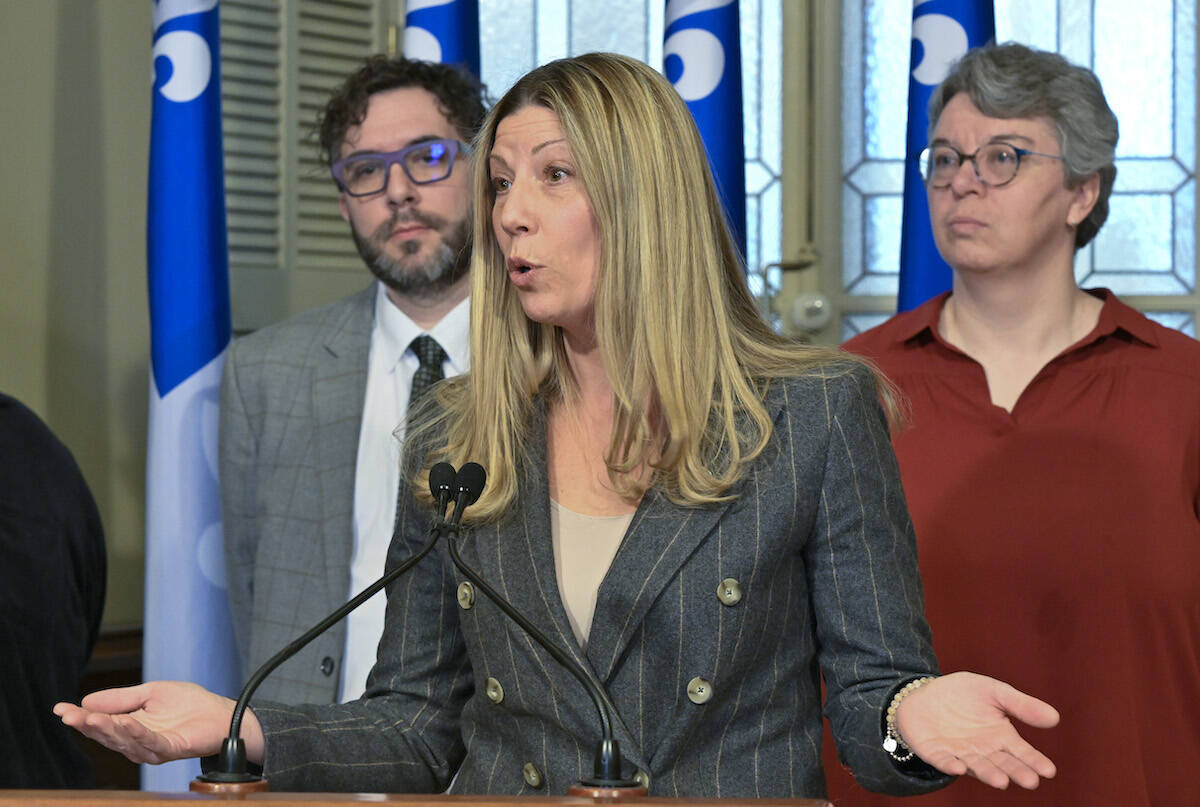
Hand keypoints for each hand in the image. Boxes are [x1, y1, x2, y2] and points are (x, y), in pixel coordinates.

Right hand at [53, 681, 263, 765]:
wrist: (220, 713)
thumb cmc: (188, 703)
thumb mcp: (150, 693)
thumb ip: (121, 699)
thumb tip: (86, 701)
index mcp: (129, 725)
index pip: (99, 722)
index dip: (80, 717)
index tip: (59, 708)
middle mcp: (136, 740)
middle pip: (106, 734)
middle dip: (86, 725)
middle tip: (70, 715)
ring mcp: (151, 748)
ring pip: (123, 741)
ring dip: (107, 729)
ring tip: (91, 718)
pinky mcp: (169, 750)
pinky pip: (150, 743)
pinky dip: (137, 734)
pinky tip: (127, 723)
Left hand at [896, 671, 1058, 789]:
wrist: (922, 693)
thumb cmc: (963, 694)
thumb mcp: (993, 691)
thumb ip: (1020, 705)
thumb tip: (1055, 718)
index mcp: (1001, 736)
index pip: (1022, 752)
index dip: (1035, 761)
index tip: (1049, 771)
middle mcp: (983, 750)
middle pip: (1002, 763)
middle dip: (1015, 772)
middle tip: (1030, 781)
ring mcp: (960, 754)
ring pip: (977, 766)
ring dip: (988, 774)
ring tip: (1002, 781)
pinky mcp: (936, 754)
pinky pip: (944, 761)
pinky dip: (951, 766)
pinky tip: (959, 768)